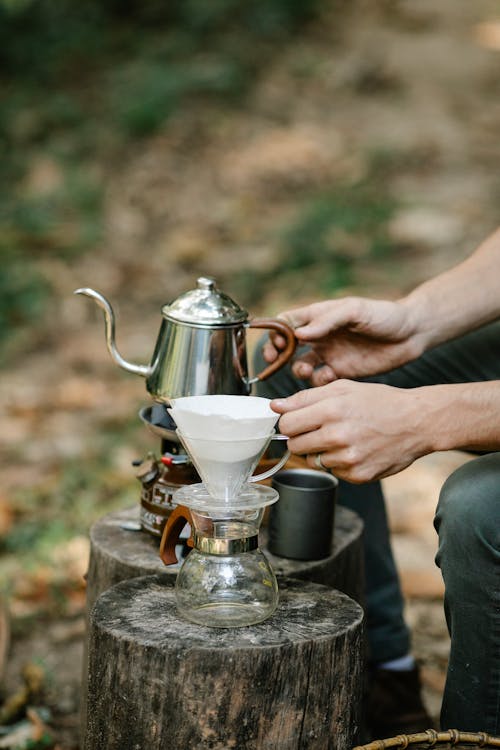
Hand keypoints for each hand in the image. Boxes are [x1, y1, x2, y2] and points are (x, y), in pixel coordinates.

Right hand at [263, 297, 423, 385]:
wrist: (412, 334)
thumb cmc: (385, 315)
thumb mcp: (356, 310)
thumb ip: (328, 320)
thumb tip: (299, 333)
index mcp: (320, 316)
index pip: (287, 321)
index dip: (277, 331)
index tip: (279, 341)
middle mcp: (321, 335)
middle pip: (287, 345)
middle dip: (277, 353)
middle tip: (274, 360)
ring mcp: (330, 354)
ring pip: (301, 364)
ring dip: (297, 369)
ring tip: (306, 370)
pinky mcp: (342, 372)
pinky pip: (321, 380)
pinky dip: (318, 382)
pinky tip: (328, 377)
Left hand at [272, 380, 430, 481]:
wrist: (416, 422)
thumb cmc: (379, 401)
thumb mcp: (343, 388)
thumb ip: (305, 398)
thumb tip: (275, 406)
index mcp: (331, 410)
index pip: (287, 425)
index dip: (289, 423)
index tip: (297, 421)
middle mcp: (338, 436)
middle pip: (295, 445)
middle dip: (302, 437)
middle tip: (320, 429)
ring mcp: (348, 458)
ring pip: (313, 460)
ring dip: (321, 450)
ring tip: (343, 437)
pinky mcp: (358, 475)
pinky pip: (333, 471)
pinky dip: (339, 462)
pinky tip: (356, 449)